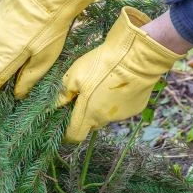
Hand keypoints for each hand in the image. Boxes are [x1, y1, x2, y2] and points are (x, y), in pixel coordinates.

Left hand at [57, 7, 183, 142]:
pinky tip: (119, 85)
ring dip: (101, 107)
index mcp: (88, 114)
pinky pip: (122, 109)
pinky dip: (117, 101)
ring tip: (103, 86)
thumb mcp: (74, 75)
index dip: (67, 133)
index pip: (75, 136)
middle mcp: (105, 120)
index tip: (65, 123)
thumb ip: (63, 93)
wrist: (135, 57)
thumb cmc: (101, 65)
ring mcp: (123, 116)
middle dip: (84, 117)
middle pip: (90, 125)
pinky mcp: (136, 108)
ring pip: (106, 116)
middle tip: (83, 98)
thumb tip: (55, 105)